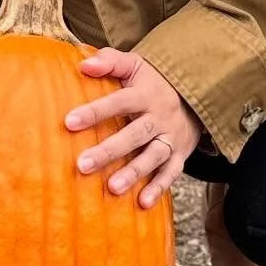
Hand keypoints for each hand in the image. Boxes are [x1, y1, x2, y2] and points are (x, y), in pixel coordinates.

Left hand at [64, 50, 202, 207]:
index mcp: (145, 94)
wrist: (196, 93)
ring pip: (153, 156)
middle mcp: (159, 117)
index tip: (69, 122)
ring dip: (134, 173)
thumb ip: (110, 61)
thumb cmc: (153, 81)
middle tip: (83, 165)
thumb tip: (84, 64)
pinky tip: (142, 203)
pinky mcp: (179, 154)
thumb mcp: (135, 65)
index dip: (95, 111)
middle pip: (134, 134)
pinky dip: (159, 188)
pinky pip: (171, 173)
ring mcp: (170, 138)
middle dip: (109, 150)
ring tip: (113, 188)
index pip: (118, 102)